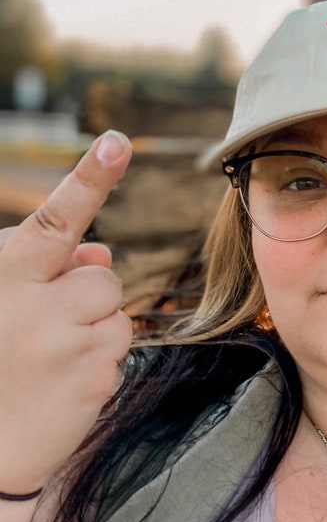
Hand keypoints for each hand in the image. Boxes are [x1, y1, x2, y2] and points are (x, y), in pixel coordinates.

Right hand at [0, 131, 132, 493]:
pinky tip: (62, 378)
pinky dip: (100, 356)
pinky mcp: (95, 378)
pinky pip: (120, 344)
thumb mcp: (0, 299)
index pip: (52, 221)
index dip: (88, 179)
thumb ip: (46, 265)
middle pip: (103, 276)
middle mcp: (34, 307)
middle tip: (43, 328)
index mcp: (4, 277)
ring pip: (116, 309)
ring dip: (93, 326)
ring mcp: (67, 345)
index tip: (117, 143)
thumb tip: (104, 251)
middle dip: (84, 294)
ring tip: (50, 356)